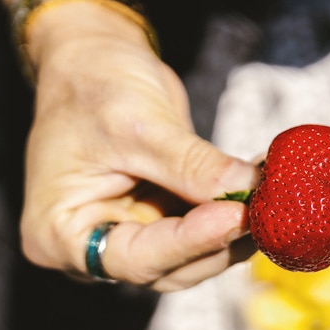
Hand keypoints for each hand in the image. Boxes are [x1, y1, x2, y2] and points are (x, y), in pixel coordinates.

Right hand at [20, 0, 258, 291]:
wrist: (93, 62)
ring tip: (266, 200)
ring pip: (192, 256)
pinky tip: (255, 193)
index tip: (235, 216)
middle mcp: (98, 244)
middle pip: (169, 267)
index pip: (135, 258)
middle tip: (261, 212)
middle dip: (218, 241)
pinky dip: (229, 215)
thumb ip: (191, 166)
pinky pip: (200, 229)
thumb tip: (248, 189)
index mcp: (63, 233)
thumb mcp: (135, 125)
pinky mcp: (161, 217)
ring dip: (232, 232)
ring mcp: (132, 232)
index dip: (189, 242)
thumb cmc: (91, 86)